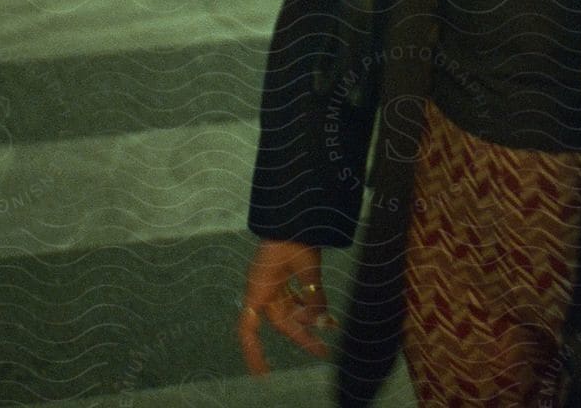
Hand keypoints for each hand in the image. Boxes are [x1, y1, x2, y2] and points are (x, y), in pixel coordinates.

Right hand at [238, 239, 338, 375]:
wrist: (295, 207)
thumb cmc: (294, 233)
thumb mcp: (307, 266)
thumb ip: (314, 294)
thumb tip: (323, 322)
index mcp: (259, 288)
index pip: (249, 329)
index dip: (254, 354)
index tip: (263, 375)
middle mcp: (264, 288)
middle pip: (282, 322)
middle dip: (302, 336)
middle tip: (323, 350)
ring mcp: (274, 281)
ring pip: (291, 310)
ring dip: (309, 320)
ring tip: (331, 330)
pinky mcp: (285, 273)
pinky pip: (295, 296)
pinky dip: (309, 305)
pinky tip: (325, 313)